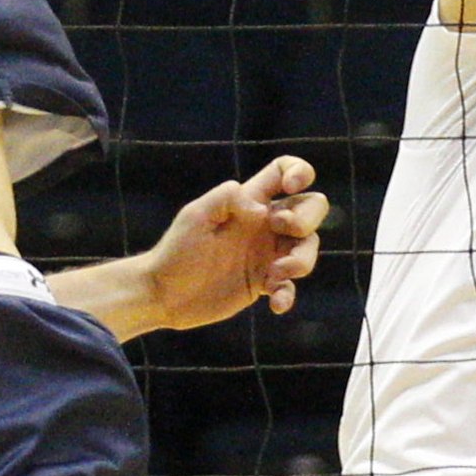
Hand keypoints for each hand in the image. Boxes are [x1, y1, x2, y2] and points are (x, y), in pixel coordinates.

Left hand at [140, 157, 328, 330]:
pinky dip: (288, 295)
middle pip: (311, 207)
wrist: (163, 294)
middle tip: (281, 229)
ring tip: (277, 274)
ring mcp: (266, 254)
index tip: (290, 188)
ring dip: (302, 260)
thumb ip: (227, 198)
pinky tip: (274, 303)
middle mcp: (264, 225)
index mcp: (250, 202)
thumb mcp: (196, 215)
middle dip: (307, 218)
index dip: (299, 171)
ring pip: (308, 247)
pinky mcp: (263, 284)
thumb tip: (262, 208)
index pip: (284, 171)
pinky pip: (290, 286)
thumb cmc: (176, 250)